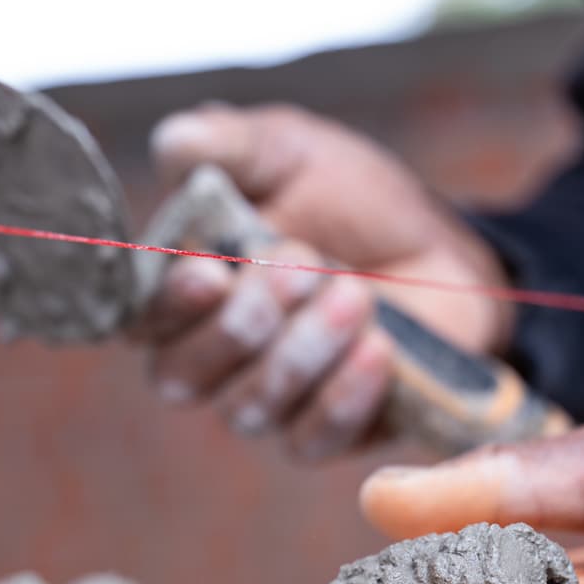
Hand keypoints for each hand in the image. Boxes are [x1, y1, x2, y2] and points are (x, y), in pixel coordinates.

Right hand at [134, 103, 511, 459]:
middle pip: (182, 376)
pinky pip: (311, 440)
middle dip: (241, 324)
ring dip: (301, 351)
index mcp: (187, 291)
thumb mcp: (291, 152)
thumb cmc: (351, 199)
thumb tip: (174, 144)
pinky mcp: (325, 433)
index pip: (142, 319)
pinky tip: (378, 348)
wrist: (441, 246)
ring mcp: (269, 402)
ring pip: (248, 409)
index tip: (210, 272)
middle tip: (304, 267)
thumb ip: (229, 146)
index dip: (166, 306)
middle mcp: (215, 358)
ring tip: (357, 293)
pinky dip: (342, 396)